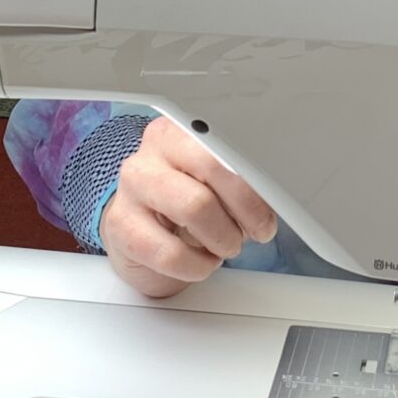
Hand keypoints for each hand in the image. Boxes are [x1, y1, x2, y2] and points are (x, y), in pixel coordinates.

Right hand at [99, 116, 278, 297]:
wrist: (138, 232)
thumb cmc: (184, 204)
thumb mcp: (214, 184)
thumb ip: (240, 180)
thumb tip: (276, 192)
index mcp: (182, 131)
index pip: (227, 143)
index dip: (256, 179)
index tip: (273, 203)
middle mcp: (153, 151)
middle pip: (213, 168)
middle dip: (246, 209)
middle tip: (256, 231)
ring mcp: (133, 186)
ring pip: (194, 207)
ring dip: (223, 238)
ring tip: (225, 247)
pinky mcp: (121, 225)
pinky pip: (170, 252)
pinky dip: (197, 266)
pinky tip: (201, 262)